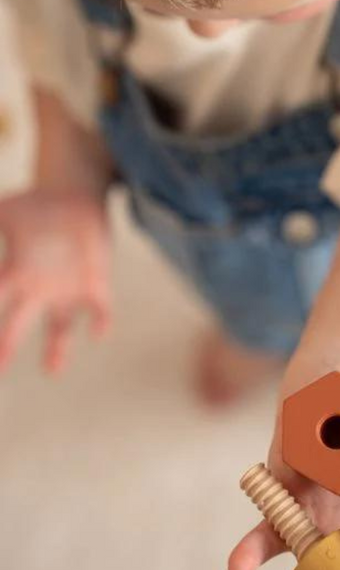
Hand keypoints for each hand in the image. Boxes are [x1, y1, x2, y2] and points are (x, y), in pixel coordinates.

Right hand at [0, 189, 111, 371]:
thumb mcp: (4, 210)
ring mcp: (67, 290)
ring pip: (60, 327)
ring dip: (57, 348)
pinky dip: (100, 320)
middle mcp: (38, 290)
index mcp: (14, 275)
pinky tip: (98, 332)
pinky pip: (100, 309)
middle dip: (8, 344)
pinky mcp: (95, 283)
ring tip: (51, 371)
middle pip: (19, 323)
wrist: (74, 198)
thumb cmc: (35, 206)